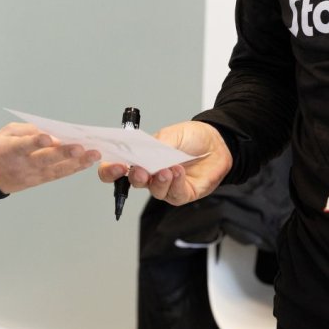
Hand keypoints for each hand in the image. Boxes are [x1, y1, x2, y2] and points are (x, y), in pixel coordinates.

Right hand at [0, 123, 99, 193]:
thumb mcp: (7, 132)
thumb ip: (28, 130)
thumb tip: (50, 131)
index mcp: (11, 150)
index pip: (24, 145)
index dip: (35, 142)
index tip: (48, 138)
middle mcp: (23, 164)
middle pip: (45, 159)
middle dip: (64, 153)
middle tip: (81, 147)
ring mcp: (32, 175)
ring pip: (56, 169)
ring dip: (77, 163)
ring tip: (93, 156)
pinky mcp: (39, 181)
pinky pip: (58, 175)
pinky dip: (73, 169)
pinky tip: (87, 163)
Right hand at [97, 121, 231, 204]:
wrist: (218, 143)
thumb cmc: (191, 138)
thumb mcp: (169, 135)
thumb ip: (153, 145)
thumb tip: (140, 152)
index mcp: (140, 158)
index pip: (117, 168)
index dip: (110, 170)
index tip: (116, 165)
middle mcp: (150, 174)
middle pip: (132, 182)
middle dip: (135, 177)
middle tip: (140, 170)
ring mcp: (165, 186)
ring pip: (154, 190)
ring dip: (159, 180)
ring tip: (167, 169)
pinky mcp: (181, 194)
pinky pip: (174, 194)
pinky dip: (175, 182)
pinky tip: (179, 171)